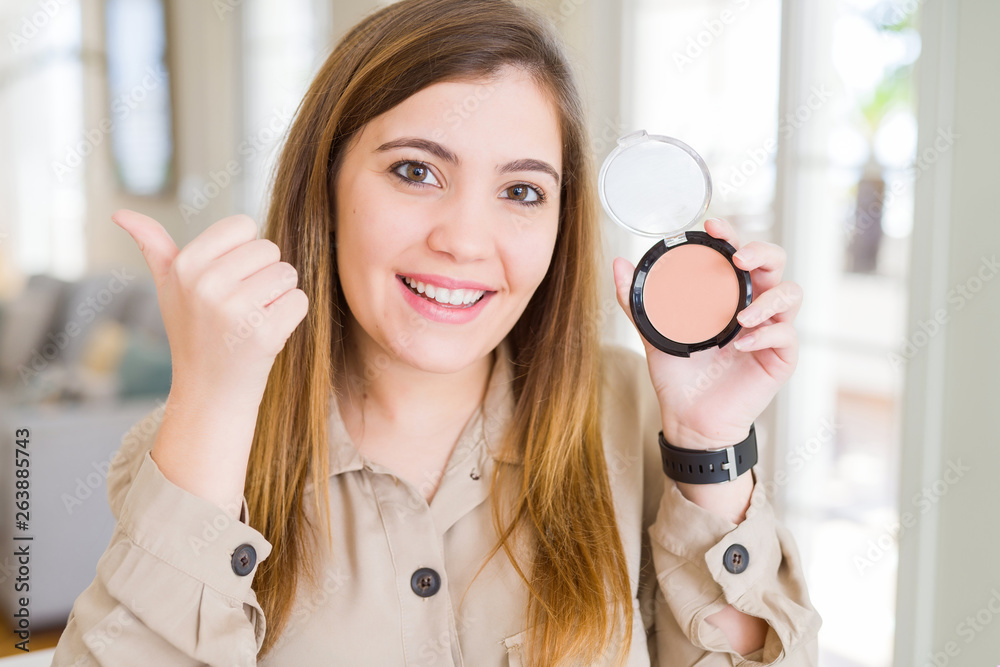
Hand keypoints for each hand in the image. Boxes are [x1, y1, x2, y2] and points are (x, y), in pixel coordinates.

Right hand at [112, 209, 308, 407]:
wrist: (209, 392)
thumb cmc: (193, 332)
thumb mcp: (168, 287)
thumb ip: (153, 246)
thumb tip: (120, 213)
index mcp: (185, 266)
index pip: (243, 224)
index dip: (244, 251)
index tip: (229, 278)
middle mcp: (207, 284)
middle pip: (270, 249)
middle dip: (263, 274)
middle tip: (241, 305)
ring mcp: (235, 310)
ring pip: (287, 273)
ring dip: (279, 295)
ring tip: (252, 319)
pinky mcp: (264, 333)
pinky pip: (299, 300)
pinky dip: (291, 316)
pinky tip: (265, 333)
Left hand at [612, 218, 801, 449]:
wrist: (689, 418)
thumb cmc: (678, 375)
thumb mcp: (654, 332)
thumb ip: (637, 300)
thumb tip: (619, 264)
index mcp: (730, 295)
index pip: (741, 254)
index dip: (733, 234)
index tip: (713, 226)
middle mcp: (756, 306)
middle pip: (776, 263)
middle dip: (761, 252)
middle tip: (738, 259)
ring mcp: (771, 331)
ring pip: (792, 294)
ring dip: (769, 298)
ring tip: (741, 316)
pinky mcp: (781, 358)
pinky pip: (786, 336)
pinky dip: (765, 336)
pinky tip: (740, 346)